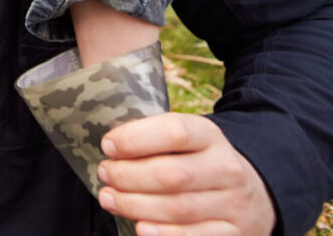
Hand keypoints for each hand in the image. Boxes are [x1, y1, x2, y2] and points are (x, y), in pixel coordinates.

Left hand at [97, 113, 274, 235]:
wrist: (252, 196)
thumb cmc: (198, 163)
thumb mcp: (185, 142)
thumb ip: (154, 140)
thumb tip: (111, 149)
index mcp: (210, 137)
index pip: (174, 132)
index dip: (134, 139)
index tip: (108, 146)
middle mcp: (227, 169)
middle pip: (171, 174)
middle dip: (128, 176)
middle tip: (105, 174)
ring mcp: (233, 204)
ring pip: (177, 208)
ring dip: (135, 205)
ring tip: (109, 198)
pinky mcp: (233, 233)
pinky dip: (163, 234)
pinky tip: (140, 227)